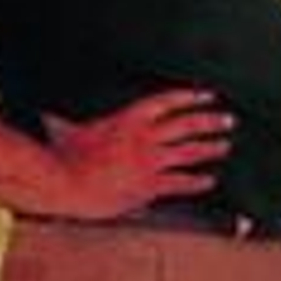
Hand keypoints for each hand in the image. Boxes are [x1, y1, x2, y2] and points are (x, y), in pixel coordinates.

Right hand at [42, 90, 233, 219]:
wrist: (61, 183)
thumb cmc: (60, 157)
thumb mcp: (67, 130)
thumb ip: (68, 122)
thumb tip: (50, 117)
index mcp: (128, 119)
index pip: (168, 101)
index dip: (190, 97)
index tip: (208, 95)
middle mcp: (144, 137)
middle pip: (186, 125)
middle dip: (210, 121)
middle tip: (230, 120)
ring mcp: (148, 161)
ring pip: (189, 152)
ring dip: (210, 148)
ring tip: (226, 145)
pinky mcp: (147, 185)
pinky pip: (179, 182)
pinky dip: (197, 182)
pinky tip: (209, 181)